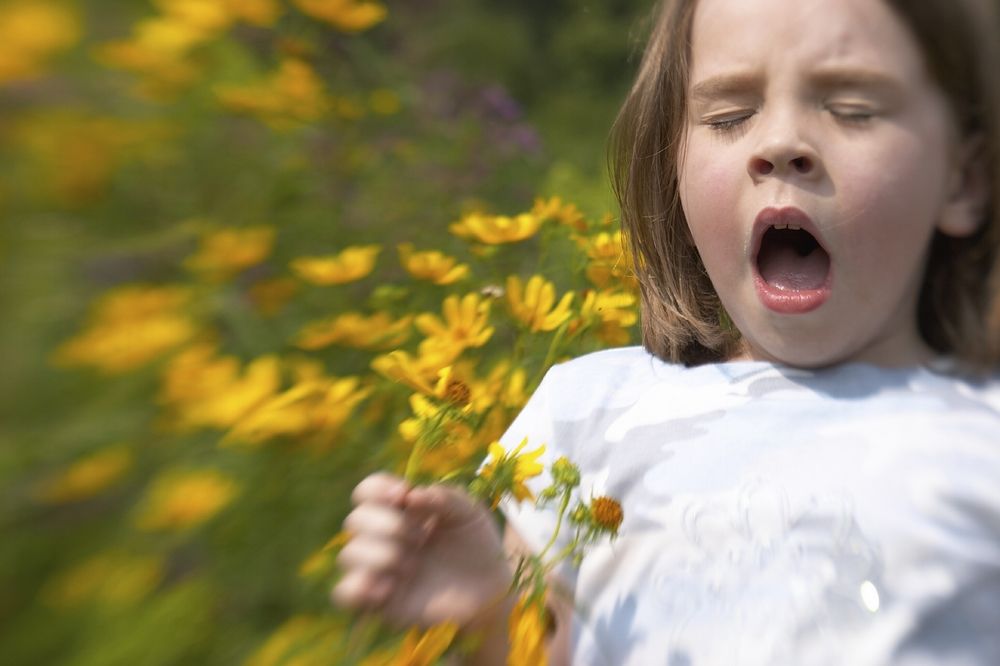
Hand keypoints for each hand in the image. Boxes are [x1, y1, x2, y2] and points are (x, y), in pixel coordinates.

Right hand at [332, 472, 512, 629]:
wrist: (490, 589)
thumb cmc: (476, 544)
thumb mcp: (470, 512)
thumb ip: (446, 497)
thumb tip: (411, 496)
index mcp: (400, 510)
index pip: (367, 491)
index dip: (377, 488)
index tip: (404, 495)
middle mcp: (383, 537)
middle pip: (354, 520)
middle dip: (388, 525)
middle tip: (421, 537)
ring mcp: (378, 569)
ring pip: (348, 554)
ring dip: (381, 555)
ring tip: (413, 565)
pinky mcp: (378, 601)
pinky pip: (344, 592)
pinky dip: (360, 586)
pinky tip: (390, 588)